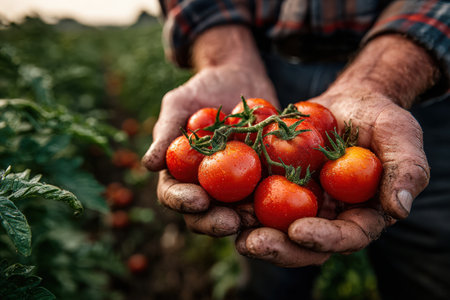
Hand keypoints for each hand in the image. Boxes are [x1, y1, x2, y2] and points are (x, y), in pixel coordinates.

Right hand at [142, 25, 277, 236]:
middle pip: (203, 213)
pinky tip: (284, 203)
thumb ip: (166, 130)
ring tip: (256, 218)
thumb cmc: (204, 88)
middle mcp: (204, 185)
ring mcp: (233, 186)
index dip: (182, 202)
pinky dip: (271, 202)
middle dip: (214, 222)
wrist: (241, 80)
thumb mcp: (180, 102)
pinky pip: (264, 195)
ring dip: (244, 220)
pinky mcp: (259, 180)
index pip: (173, 194)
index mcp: (180, 172)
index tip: (198, 200)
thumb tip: (149, 165)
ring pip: (234, 212)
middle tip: (230, 222)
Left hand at [236, 34, 436, 266]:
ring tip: (224, 225)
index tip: (300, 231)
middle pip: (302, 244)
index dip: (324, 240)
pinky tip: (213, 197)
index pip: (345, 236)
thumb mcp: (400, 136)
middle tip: (252, 243)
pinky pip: (253, 198)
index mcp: (358, 215)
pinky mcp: (275, 186)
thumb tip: (399, 210)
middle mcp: (325, 218)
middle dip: (278, 247)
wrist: (348, 103)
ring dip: (248, 230)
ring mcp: (298, 204)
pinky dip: (234, 200)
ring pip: (272, 227)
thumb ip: (406, 171)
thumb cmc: (378, 119)